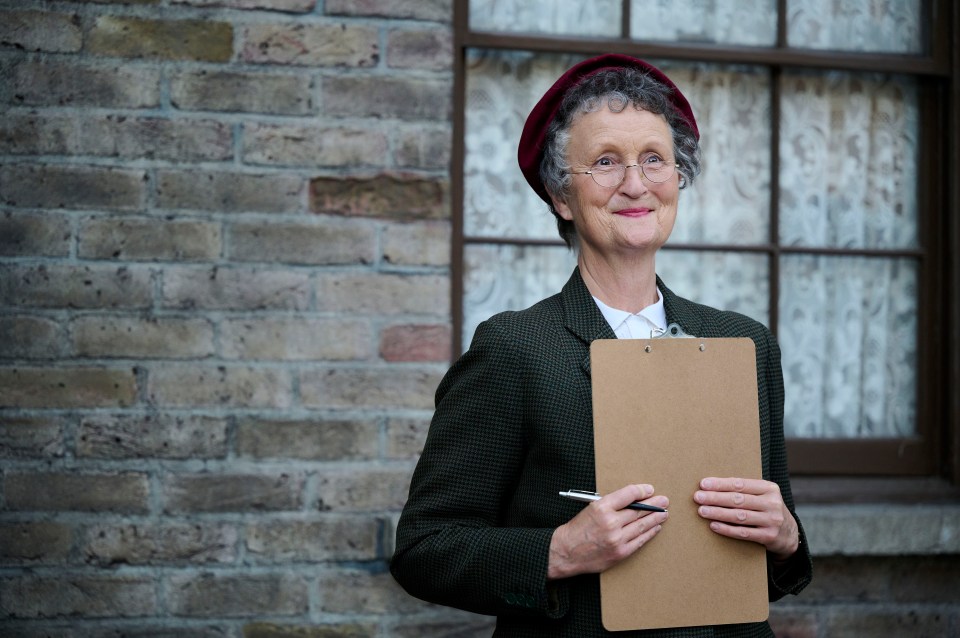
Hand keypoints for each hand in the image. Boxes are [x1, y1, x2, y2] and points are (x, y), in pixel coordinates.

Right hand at [547, 484, 668, 579]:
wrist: (566, 551)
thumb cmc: (577, 529)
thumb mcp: (591, 508)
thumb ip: (611, 504)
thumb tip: (633, 501)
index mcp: (601, 507)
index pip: (628, 494)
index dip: (642, 491)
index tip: (650, 490)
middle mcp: (610, 522)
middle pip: (638, 510)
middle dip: (654, 504)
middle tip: (664, 501)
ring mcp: (617, 538)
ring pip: (642, 525)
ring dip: (655, 518)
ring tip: (663, 513)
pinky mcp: (620, 552)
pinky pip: (639, 541)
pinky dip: (649, 533)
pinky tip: (655, 528)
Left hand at [694, 477, 797, 560]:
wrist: (789, 533)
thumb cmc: (766, 509)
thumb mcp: (762, 495)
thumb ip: (743, 490)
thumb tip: (710, 486)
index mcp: (769, 488)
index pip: (740, 484)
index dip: (720, 484)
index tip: (703, 484)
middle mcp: (772, 503)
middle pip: (738, 499)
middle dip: (716, 498)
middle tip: (698, 497)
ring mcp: (772, 520)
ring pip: (740, 516)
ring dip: (718, 513)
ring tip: (701, 511)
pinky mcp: (769, 536)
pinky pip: (744, 533)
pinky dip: (727, 529)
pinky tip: (713, 525)